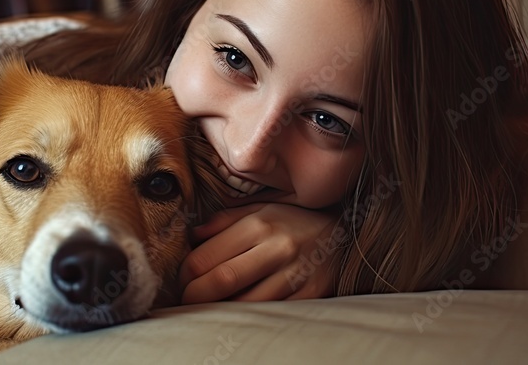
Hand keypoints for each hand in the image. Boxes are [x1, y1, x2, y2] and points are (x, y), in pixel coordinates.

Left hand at [179, 203, 342, 303]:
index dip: (185, 275)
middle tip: (188, 300)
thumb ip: (224, 221)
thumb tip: (192, 237)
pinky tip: (240, 314)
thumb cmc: (294, 221)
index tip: (181, 281)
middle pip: (222, 282)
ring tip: (210, 308)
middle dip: (196, 297)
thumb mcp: (260, 209)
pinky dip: (251, 317)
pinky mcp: (312, 295)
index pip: (206, 257)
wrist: (347, 232)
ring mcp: (296, 274)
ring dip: (221, 311)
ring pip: (245, 304)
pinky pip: (272, 314)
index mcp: (259, 224)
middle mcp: (278, 248)